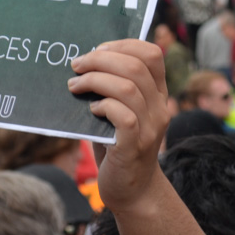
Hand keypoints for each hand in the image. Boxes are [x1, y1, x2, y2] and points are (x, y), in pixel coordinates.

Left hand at [69, 40, 168, 212]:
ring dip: (95, 81)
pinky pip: (122, 115)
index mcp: (158, 94)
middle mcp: (159, 108)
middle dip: (101, 59)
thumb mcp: (121, 112)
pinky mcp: (135, 146)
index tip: (98, 49)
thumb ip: (112, 89)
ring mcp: (150, 127)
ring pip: (127, 88)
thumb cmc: (118, 146)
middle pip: (136, 66)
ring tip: (74, 85)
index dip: (124, 44)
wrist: (132, 191)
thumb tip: (82, 63)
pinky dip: (103, 106)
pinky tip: (91, 110)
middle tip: (77, 65)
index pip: (152, 54)